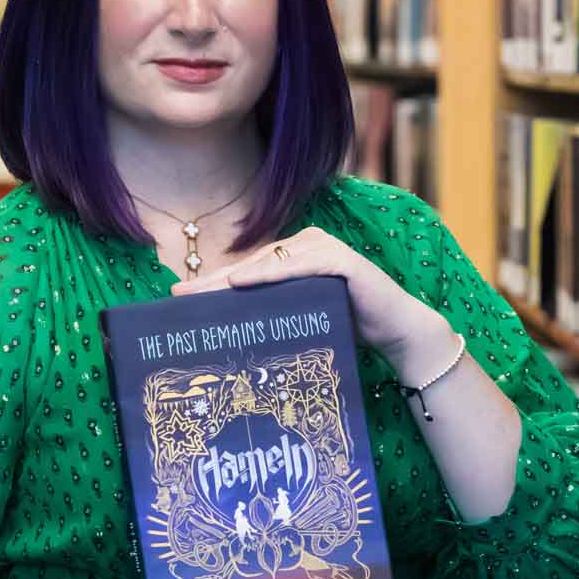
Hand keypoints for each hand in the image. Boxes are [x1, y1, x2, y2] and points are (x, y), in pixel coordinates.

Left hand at [171, 223, 451, 379]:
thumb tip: (230, 331)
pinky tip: (242, 283)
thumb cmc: (349, 326)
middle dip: (214, 282)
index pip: (248, 271)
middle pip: (252, 265)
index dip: (214, 285)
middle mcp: (307, 245)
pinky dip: (269, 274)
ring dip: (235, 278)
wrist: (398, 332)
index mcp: (295, 257)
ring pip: (270, 263)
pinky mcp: (341, 260)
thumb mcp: (303, 319)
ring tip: (204, 293)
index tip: (179, 298)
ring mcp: (324, 249)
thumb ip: (274, 314)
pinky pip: (298, 266)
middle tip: (180, 296)